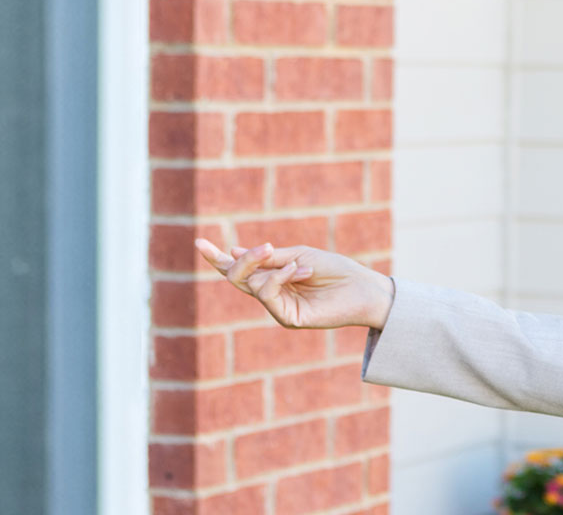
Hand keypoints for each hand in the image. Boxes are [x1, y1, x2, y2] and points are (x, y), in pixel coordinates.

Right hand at [194, 239, 395, 329]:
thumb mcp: (298, 255)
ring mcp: (278, 308)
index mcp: (272, 277)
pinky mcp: (288, 319)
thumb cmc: (336, 269)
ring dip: (272, 267)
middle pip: (237, 278)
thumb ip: (268, 258)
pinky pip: (269, 294)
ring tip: (300, 264)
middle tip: (265, 248)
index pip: (238, 269)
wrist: (363, 287)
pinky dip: (280, 278)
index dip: (217, 258)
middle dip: (243, 260)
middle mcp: (271, 293)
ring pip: (250, 285)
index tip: (198, 243)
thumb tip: (232, 252)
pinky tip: (299, 271)